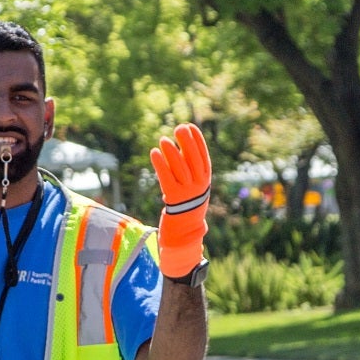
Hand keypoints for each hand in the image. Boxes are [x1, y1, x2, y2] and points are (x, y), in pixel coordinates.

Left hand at [149, 124, 210, 277]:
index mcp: (205, 181)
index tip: (190, 126)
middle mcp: (198, 186)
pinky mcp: (173, 200)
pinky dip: (161, 165)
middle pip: (193, 160)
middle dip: (187, 143)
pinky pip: (166, 178)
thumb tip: (181, 146)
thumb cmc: (186, 207)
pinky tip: (154, 153)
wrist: (184, 233)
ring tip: (163, 140)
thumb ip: (189, 169)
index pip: (203, 157)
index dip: (198, 141)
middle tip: (179, 127)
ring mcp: (187, 194)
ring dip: (171, 152)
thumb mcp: (193, 188)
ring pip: (180, 169)